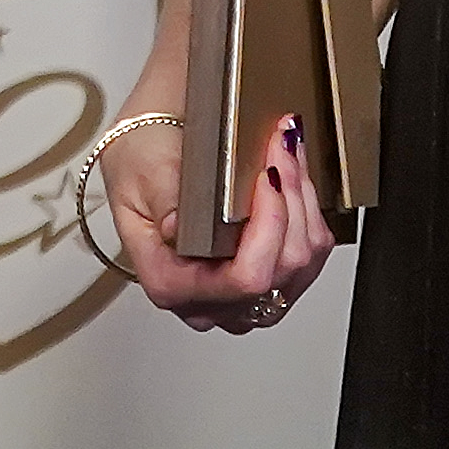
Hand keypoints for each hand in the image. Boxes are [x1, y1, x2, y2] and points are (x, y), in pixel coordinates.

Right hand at [99, 113, 337, 335]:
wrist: (146, 148)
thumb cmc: (139, 160)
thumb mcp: (141, 172)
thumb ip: (163, 201)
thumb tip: (177, 228)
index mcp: (171, 284)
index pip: (242, 281)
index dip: (268, 229)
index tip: (267, 177)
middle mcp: (207, 301)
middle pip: (278, 273)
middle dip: (289, 203)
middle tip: (280, 147)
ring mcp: (239, 295)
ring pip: (301, 265)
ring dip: (302, 202)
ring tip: (286, 153)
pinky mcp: (264, 278)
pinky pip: (308, 257)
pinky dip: (307, 210)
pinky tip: (291, 174)